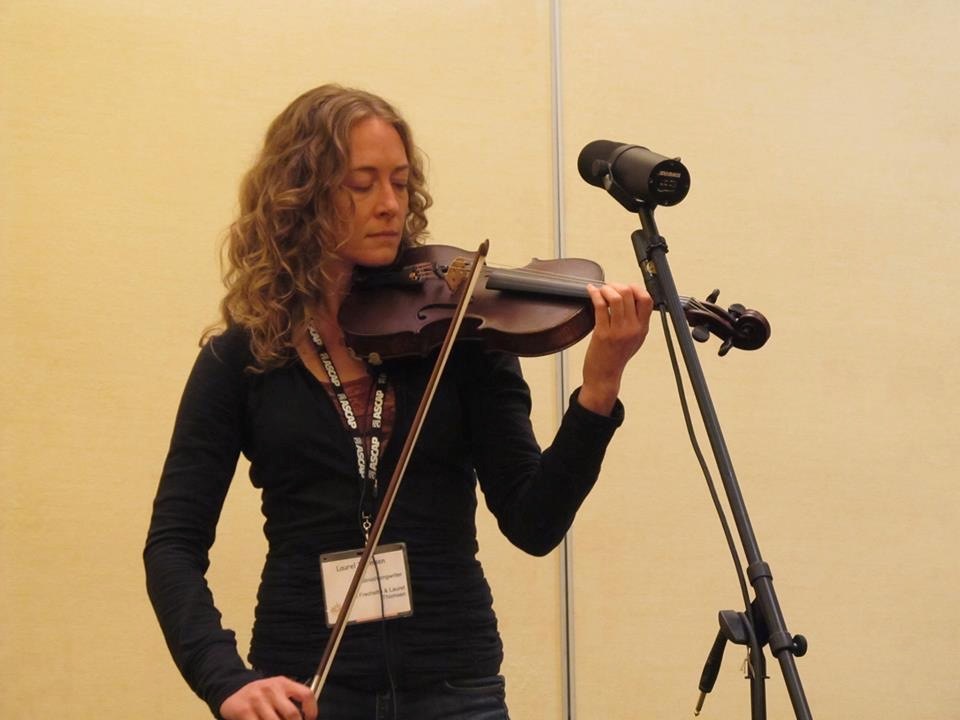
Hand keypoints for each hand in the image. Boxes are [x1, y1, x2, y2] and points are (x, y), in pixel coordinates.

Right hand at [219, 677, 317, 719]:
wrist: (233, 691)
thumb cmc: (262, 695)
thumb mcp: (277, 692)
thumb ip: (289, 703)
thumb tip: (304, 719)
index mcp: (283, 683)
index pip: (305, 694)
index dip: (312, 710)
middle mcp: (271, 689)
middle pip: (292, 714)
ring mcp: (257, 700)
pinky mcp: (244, 711)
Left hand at [577, 283, 652, 414]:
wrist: (605, 376)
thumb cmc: (616, 357)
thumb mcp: (635, 339)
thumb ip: (636, 321)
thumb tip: (630, 298)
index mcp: (642, 328)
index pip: (647, 300)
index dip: (636, 288)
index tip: (626, 287)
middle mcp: (633, 329)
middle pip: (629, 294)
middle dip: (617, 285)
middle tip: (609, 288)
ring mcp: (618, 331)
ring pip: (615, 298)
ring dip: (606, 289)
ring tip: (600, 291)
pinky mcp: (602, 333)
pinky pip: (600, 306)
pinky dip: (594, 295)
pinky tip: (591, 291)